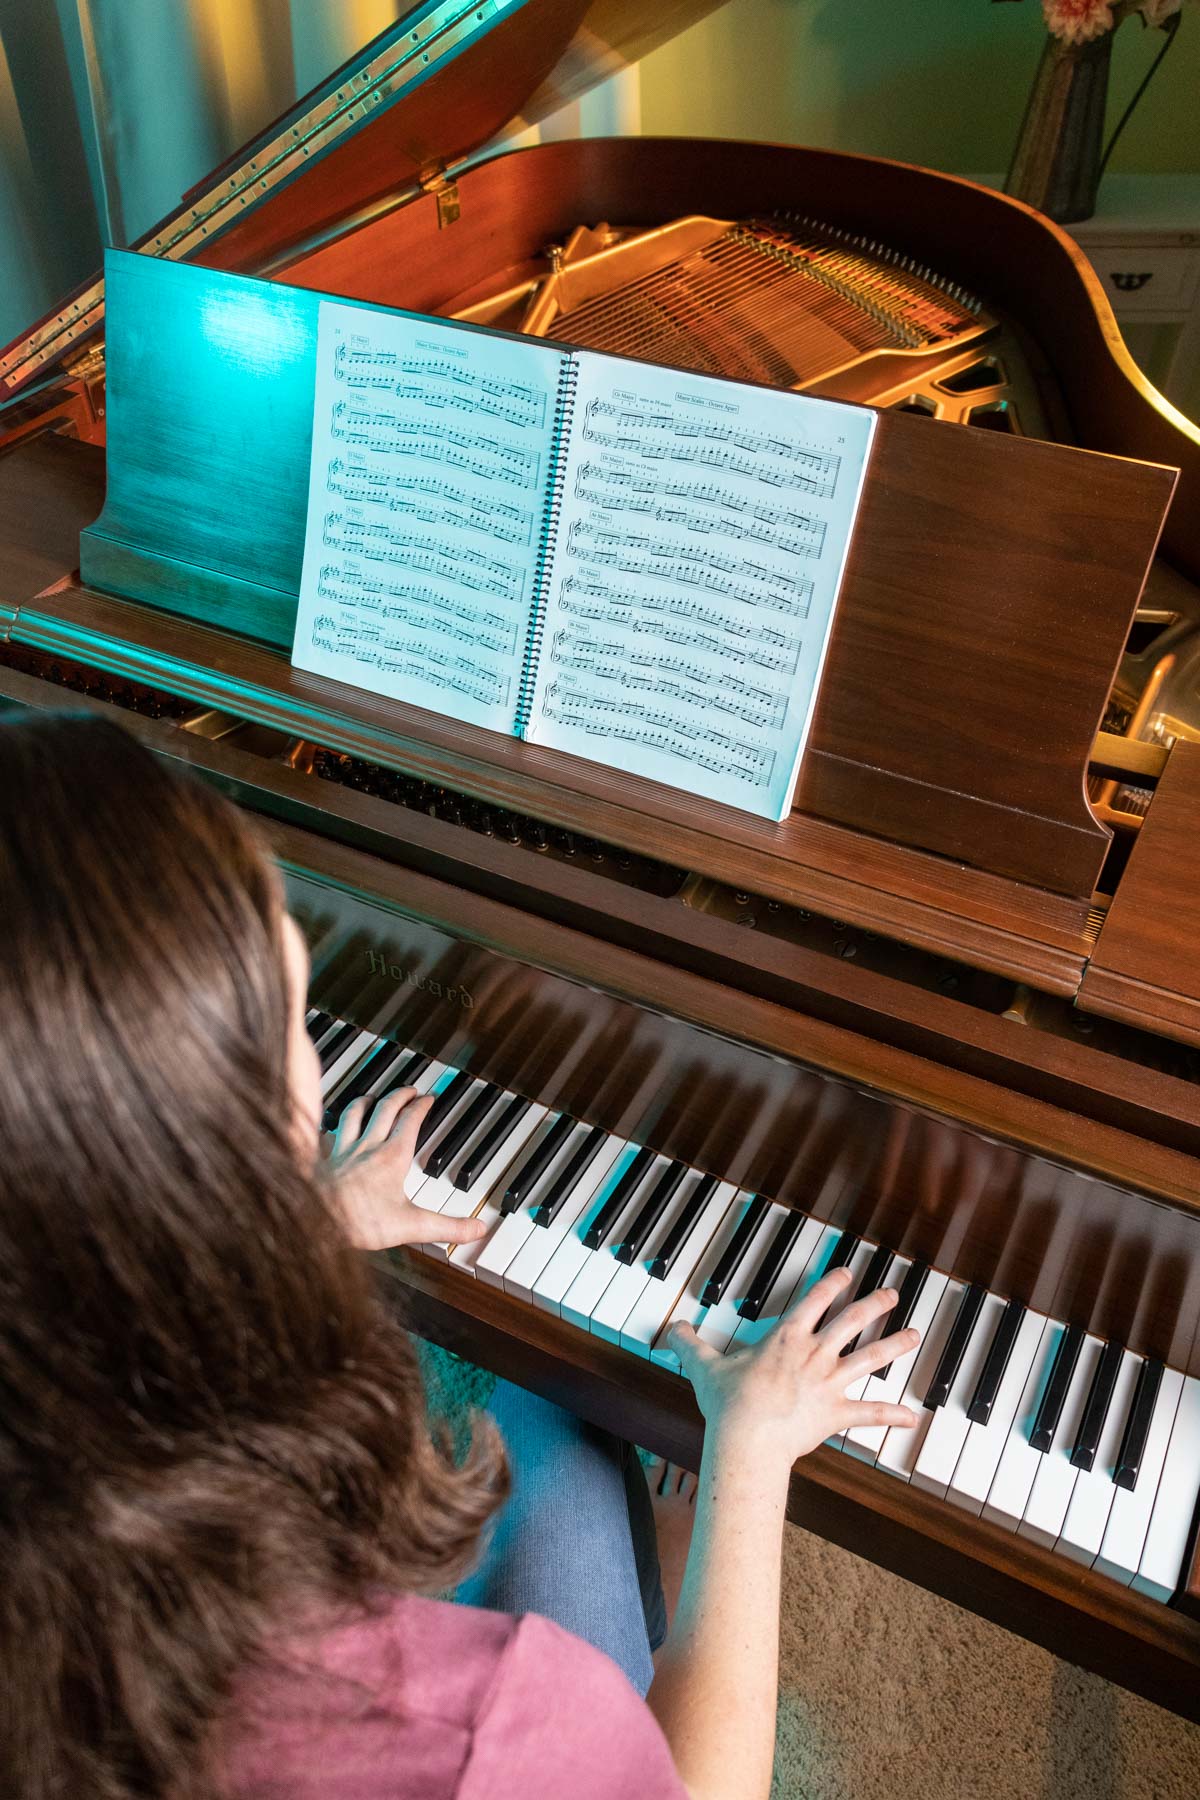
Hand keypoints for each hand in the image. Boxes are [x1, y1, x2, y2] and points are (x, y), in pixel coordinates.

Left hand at [324, 1088, 488, 1252]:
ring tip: (372, 1097)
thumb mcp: (412, 1227)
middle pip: (385, 1109)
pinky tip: (333, 1126)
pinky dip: (333, 1123)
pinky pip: (329, 1131)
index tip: (428, 1098)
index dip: (421, 1106)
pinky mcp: (324, 1159)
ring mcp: (344, 1150)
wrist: (314, 1220)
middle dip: (399, 1095)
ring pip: (355, 1113)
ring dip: (366, 1101)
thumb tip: (477, 1229)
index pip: (411, 1120)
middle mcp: (368, 1146)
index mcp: (393, 1156)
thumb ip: (447, 1227)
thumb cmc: (359, 1221)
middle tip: (409, 1090)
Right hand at [668, 1266, 919, 1479]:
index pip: (815, 1301)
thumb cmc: (728, 1403)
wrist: (747, 1438)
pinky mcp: (836, 1414)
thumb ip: (690, 1345)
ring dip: (894, 1346)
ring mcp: (829, 1383)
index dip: (832, 1284)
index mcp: (786, 1339)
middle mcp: (814, 1355)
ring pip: (870, 1358)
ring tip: (915, 1336)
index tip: (848, 1272)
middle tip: (892, 1293)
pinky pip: (870, 1414)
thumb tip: (672, 1329)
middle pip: (851, 1322)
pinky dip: (892, 1415)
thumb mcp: (704, 1367)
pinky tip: (912, 1416)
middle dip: (874, 1305)